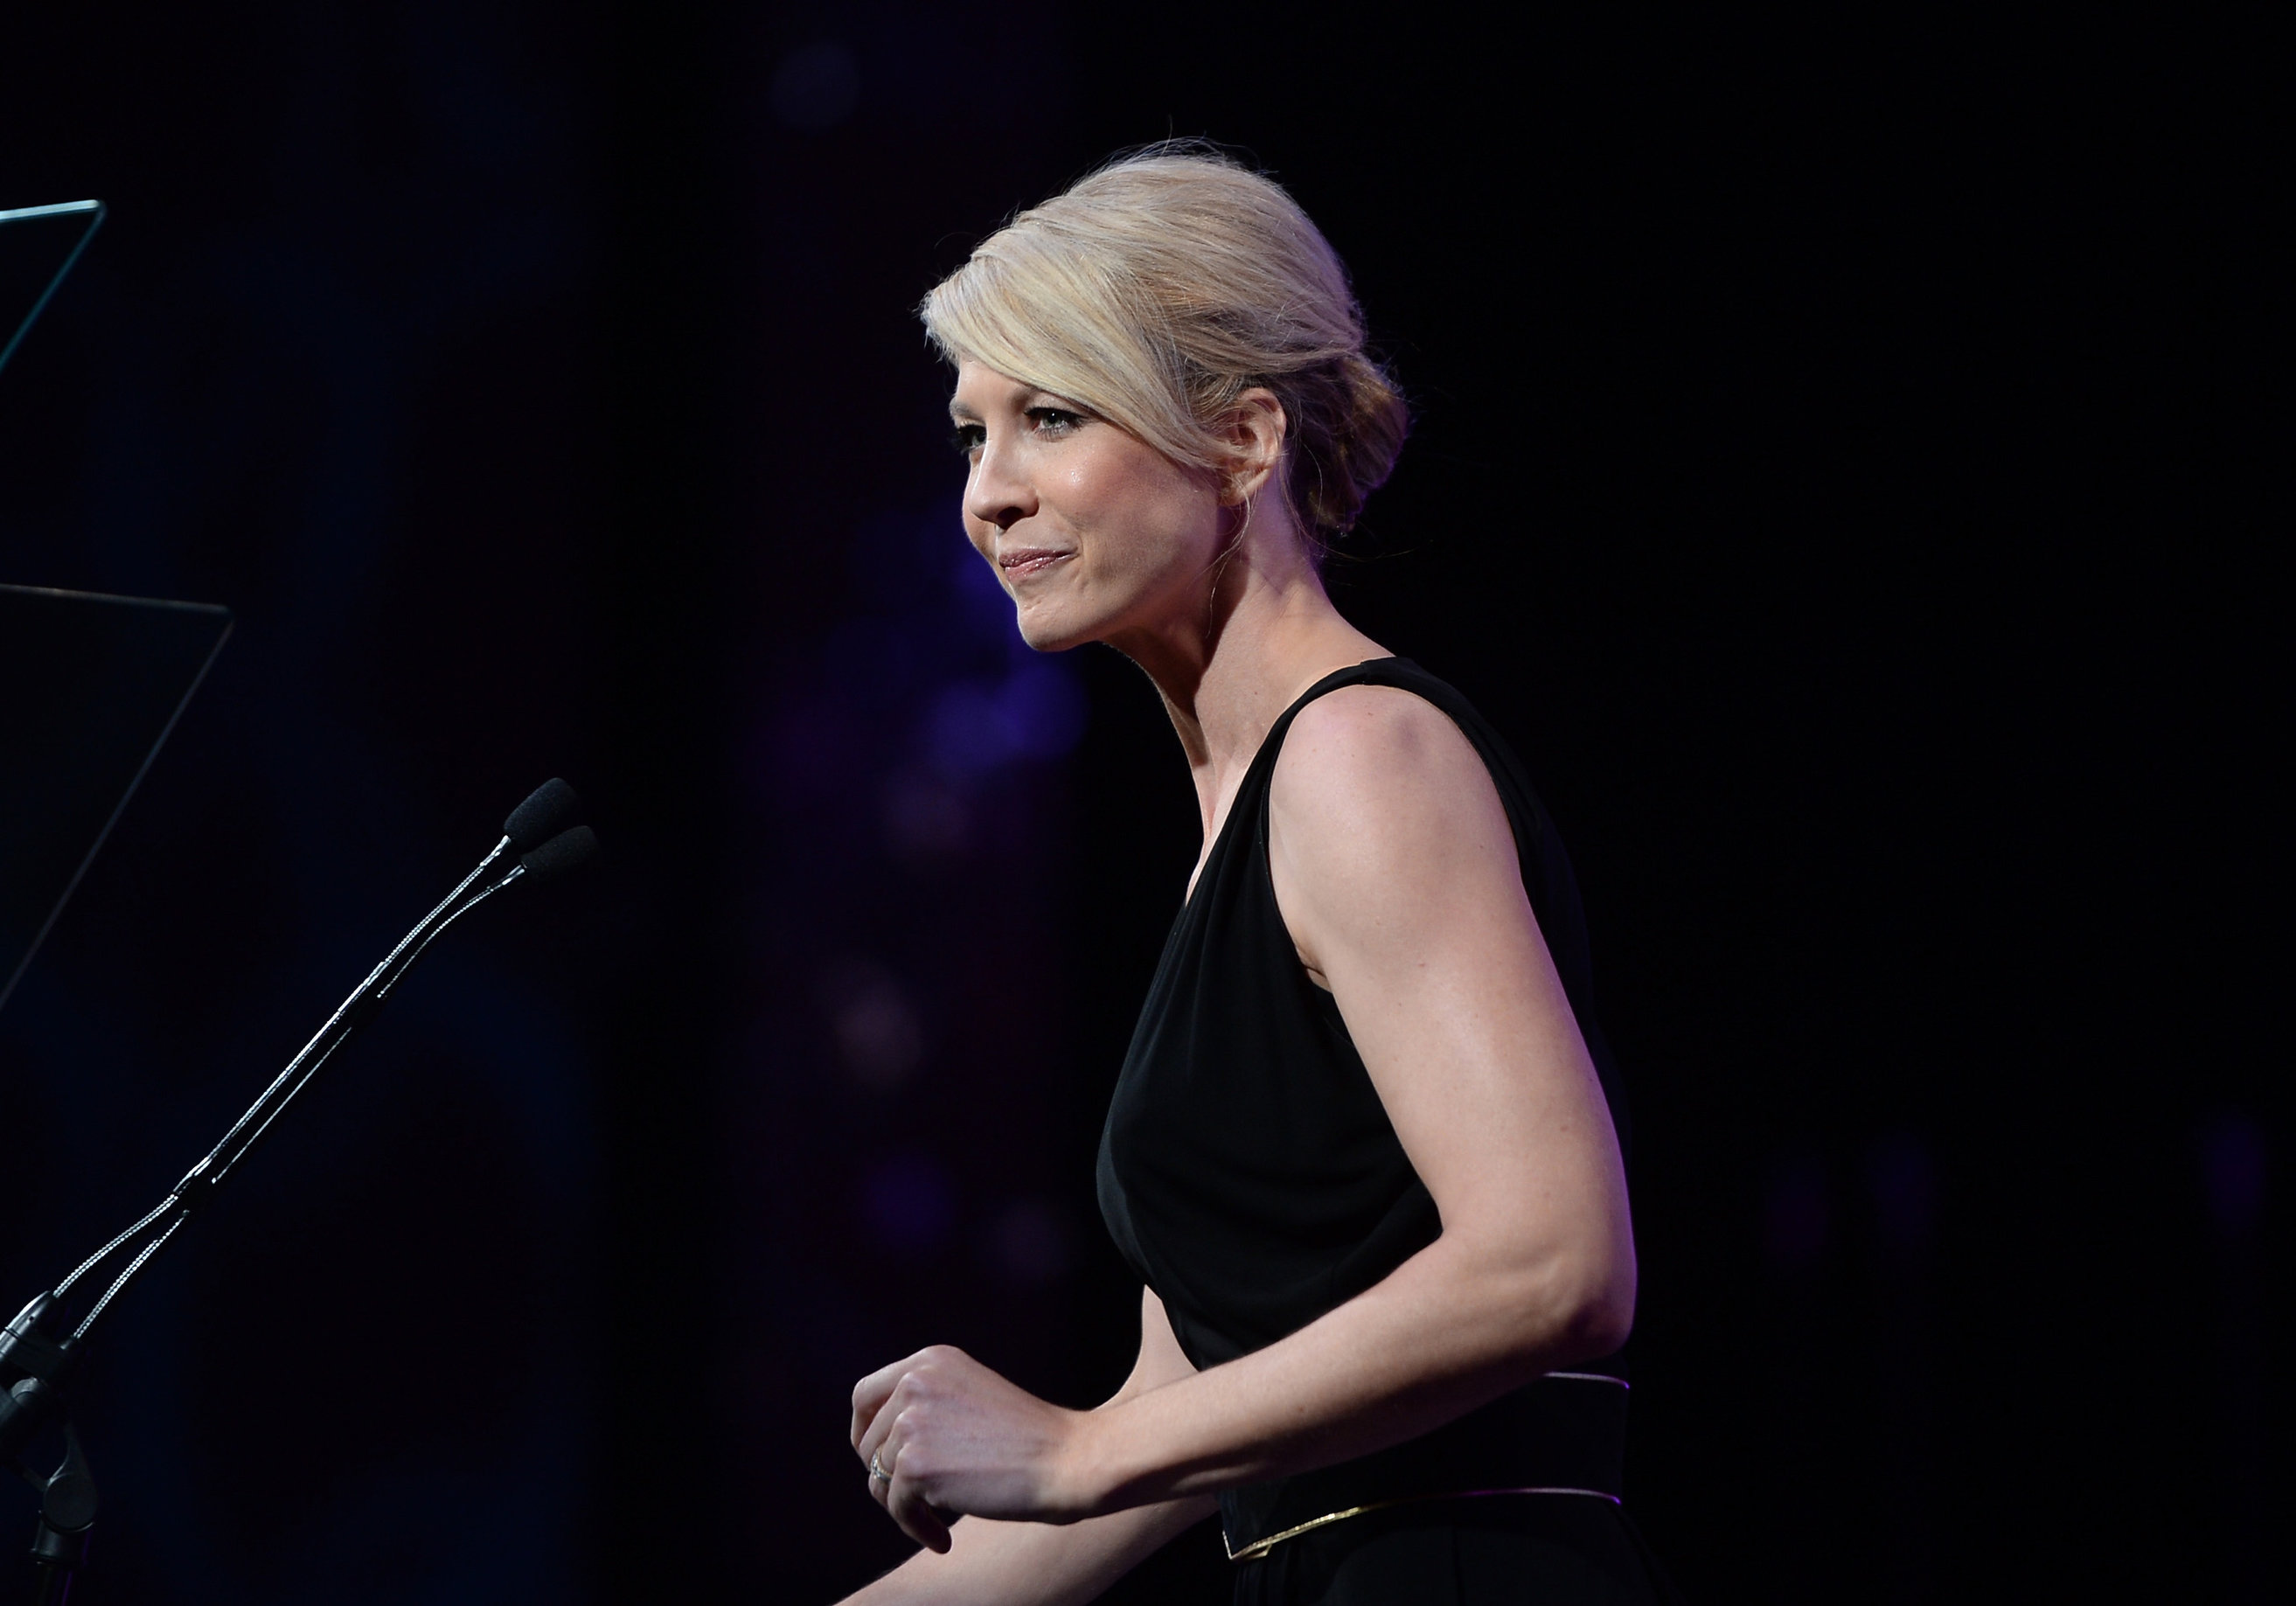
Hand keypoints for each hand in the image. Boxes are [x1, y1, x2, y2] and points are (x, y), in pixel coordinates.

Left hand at [850, 1345, 1097, 1551]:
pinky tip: (945, 1538)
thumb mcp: (970, 1397)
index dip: (863, 1433)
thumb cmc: (1028, 1440)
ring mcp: (912, 1420)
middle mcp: (914, 1381)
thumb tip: (874, 1448)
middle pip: (866, 1442)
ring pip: (878, 1478)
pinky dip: (918, 1529)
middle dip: (884, 1477)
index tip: (878, 1461)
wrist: (1068, 1459)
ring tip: (936, 1521)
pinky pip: (896, 1508)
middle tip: (916, 1500)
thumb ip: (926, 1406)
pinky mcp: (915, 1463)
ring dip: (904, 1507)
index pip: (864, 1395)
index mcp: (929, 1360)